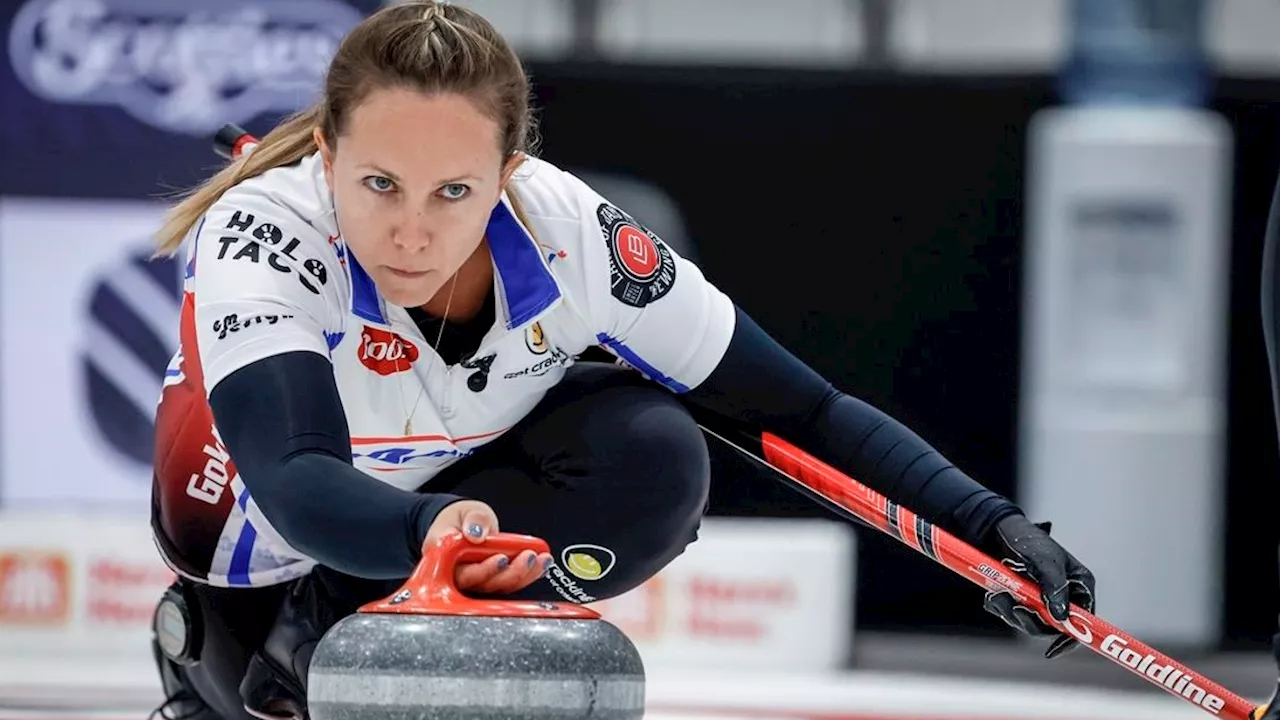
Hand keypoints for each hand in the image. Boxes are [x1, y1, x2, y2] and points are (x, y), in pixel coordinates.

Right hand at [426, 500, 552, 594]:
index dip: (484, 570)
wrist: (463, 523)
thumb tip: (477, 534)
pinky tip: (542, 563)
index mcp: (445, 559)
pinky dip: (528, 574)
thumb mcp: (466, 510)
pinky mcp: (493, 580)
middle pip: (486, 584)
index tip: (502, 558)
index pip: (463, 573)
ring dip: (524, 574)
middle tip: (529, 556)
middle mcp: (460, 575)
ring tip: (541, 559)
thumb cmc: (460, 519)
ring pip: (500, 586)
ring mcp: (478, 580)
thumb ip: (473, 519)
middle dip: (511, 573)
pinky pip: (510, 582)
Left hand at [980, 513, 1095, 658]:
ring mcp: (1042, 598)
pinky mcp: (1022, 598)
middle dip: (1031, 621)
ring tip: (997, 596)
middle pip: (1053, 625)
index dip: (1072, 638)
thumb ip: (1055, 588)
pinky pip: (1013, 614)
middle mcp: (1064, 594)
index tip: (1053, 649)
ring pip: (1030, 621)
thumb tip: (1061, 617)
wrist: (996, 529)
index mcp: (1079, 584)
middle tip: (1014, 609)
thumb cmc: (1027, 540)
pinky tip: (992, 595)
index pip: (1085, 620)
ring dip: (1012, 613)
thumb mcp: (1044, 561)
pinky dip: (1002, 608)